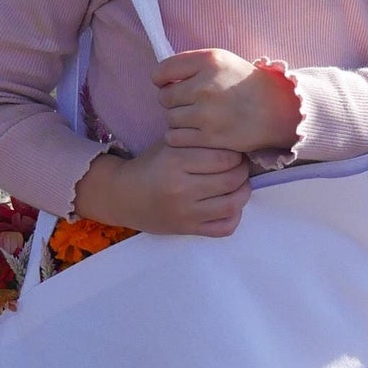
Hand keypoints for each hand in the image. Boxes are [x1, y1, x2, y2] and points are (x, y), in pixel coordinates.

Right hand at [72, 140, 251, 236]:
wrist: (124, 196)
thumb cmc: (150, 165)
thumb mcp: (169, 144)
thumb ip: (198, 141)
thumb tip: (234, 138)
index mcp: (175, 162)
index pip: (224, 158)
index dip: (236, 154)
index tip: (235, 152)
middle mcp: (181, 189)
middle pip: (232, 180)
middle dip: (242, 171)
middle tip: (240, 166)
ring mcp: (185, 213)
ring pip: (233, 205)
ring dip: (243, 193)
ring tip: (239, 184)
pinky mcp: (188, 230)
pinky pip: (224, 228)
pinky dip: (234, 216)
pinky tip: (230, 205)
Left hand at [153, 48, 299, 155]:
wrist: (276, 110)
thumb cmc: (245, 83)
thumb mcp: (221, 60)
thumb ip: (191, 65)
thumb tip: (159, 79)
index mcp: (208, 61)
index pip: (162, 72)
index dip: (162, 80)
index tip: (170, 84)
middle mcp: (205, 86)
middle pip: (164, 97)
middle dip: (173, 101)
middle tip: (190, 103)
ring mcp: (207, 113)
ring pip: (170, 118)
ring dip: (178, 120)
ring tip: (197, 118)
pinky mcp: (210, 137)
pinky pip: (175, 137)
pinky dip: (180, 136)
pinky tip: (194, 132)